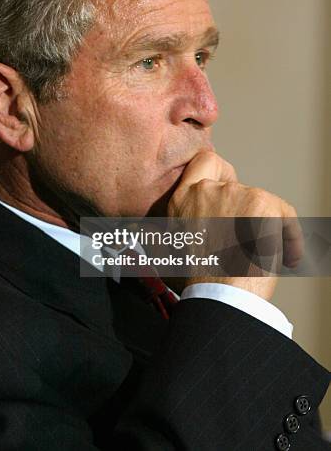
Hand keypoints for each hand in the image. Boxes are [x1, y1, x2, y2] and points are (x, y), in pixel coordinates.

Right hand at [167, 151, 302, 300]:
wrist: (219, 297)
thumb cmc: (197, 283)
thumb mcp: (169, 251)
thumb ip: (175, 231)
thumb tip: (178, 231)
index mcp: (183, 199)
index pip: (206, 162)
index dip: (223, 172)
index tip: (232, 189)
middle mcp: (208, 190)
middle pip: (241, 189)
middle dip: (249, 215)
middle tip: (249, 241)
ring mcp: (236, 194)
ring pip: (264, 205)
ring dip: (268, 229)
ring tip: (264, 258)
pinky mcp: (263, 204)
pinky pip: (286, 217)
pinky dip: (290, 238)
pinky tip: (285, 258)